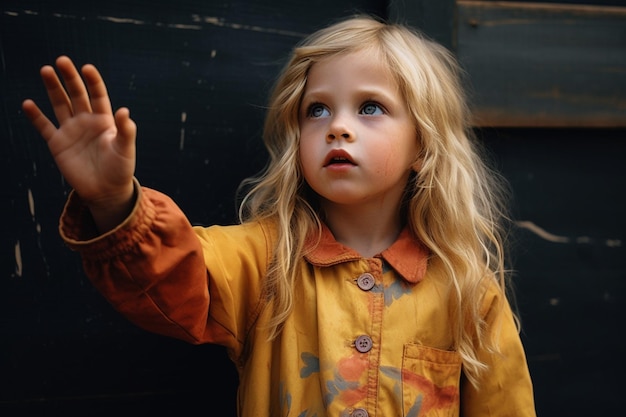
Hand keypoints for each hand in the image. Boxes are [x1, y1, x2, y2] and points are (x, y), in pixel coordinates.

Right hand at [22, 56, 135, 230]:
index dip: (93, 81)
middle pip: (76, 94)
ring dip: (52, 88)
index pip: (98, 95)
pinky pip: (44, 127)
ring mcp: (71, 131)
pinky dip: (36, 116)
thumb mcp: (126, 149)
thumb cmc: (120, 169)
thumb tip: (125, 110)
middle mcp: (86, 121)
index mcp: (105, 120)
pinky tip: (28, 104)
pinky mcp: (58, 144)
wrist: (106, 191)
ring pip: (60, 104)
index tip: (87, 67)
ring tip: (46, 70)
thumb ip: (126, 130)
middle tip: (62, 61)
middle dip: (69, 78)